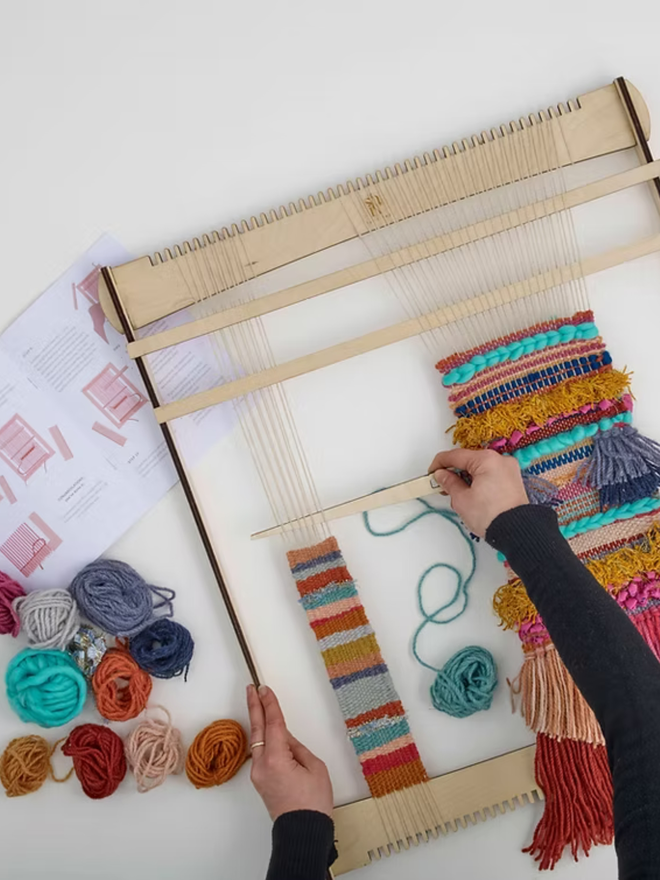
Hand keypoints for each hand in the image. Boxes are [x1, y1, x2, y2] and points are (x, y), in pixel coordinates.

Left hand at [247, 684, 333, 820]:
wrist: (302, 832)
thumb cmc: (313, 802)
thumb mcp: (314, 767)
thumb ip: (297, 747)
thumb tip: (285, 739)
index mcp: (276, 759)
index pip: (273, 724)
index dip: (269, 704)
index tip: (264, 689)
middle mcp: (261, 765)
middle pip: (258, 729)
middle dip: (255, 707)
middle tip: (251, 689)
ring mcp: (258, 774)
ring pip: (258, 742)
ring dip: (260, 723)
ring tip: (259, 704)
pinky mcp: (260, 781)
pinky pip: (262, 754)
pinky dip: (265, 740)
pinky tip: (271, 732)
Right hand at [428, 448, 527, 536]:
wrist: (518, 532)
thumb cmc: (490, 515)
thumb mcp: (461, 499)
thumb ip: (449, 483)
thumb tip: (442, 475)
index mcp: (486, 459)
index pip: (456, 456)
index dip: (439, 464)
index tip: (431, 473)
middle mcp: (500, 460)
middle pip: (469, 461)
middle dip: (454, 472)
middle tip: (443, 486)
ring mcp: (509, 469)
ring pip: (480, 468)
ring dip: (467, 478)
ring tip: (458, 495)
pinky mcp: (514, 481)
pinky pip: (491, 475)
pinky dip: (479, 481)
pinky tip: (473, 495)